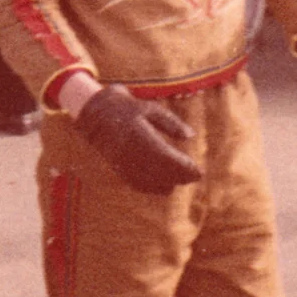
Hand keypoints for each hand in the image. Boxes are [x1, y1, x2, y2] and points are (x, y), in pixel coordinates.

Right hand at [74, 84, 202, 194]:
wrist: (97, 115)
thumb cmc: (129, 109)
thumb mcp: (151, 109)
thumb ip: (171, 123)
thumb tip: (191, 136)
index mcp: (138, 135)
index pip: (165, 157)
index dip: (183, 167)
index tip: (198, 171)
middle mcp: (129, 152)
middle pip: (159, 172)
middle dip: (180, 176)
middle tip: (195, 176)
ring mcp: (122, 163)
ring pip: (149, 182)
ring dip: (169, 183)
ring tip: (183, 179)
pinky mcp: (118, 169)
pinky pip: (138, 184)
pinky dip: (154, 187)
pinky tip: (167, 185)